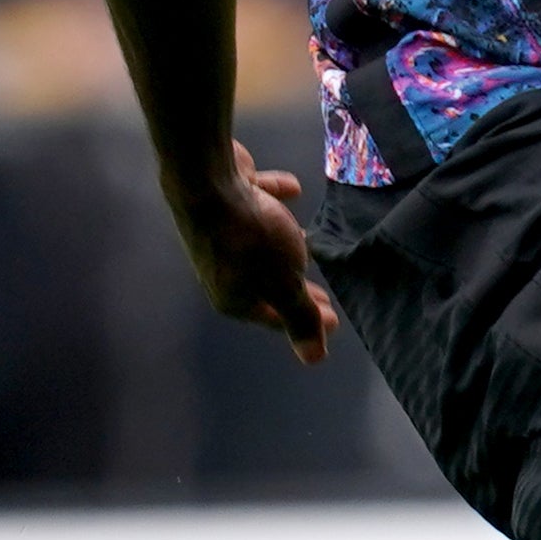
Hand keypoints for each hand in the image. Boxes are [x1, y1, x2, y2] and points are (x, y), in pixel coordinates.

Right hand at [165, 137, 338, 361]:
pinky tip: (292, 191)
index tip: (333, 320)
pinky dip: (272, 199)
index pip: (276, 318)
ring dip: (282, 248)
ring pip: (259, 246)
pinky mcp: (225, 197)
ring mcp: (220, 233)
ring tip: (307, 245)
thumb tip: (314, 359)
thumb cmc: (250, 239)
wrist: (206, 180)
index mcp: (232, 297)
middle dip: (296, 289)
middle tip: (321, 295)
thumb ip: (300, 317)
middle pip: (267, 284)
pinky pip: (255, 203)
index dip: (305, 322)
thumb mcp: (284, 284)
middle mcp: (222, 270)